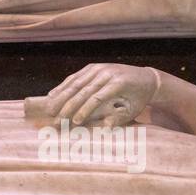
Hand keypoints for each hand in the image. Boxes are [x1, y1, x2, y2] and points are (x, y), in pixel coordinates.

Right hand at [41, 63, 158, 125]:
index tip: (74, 122)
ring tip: (49, 109)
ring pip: (76, 82)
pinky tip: (52, 95)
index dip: (84, 110)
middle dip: (68, 105)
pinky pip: (75, 77)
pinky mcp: (93, 66)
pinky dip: (63, 86)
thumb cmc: (138, 99)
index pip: (97, 98)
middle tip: (56, 119)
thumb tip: (106, 128)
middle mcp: (107, 72)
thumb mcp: (133, 111)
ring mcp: (99, 67)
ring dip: (61, 96)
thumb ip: (119, 119)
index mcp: (118, 83)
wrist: (146, 79)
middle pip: (83, 89)